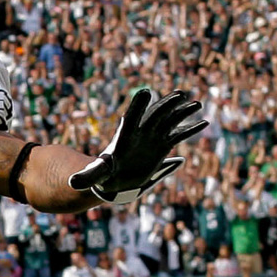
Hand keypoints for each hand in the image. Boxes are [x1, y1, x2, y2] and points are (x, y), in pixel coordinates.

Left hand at [70, 89, 207, 204]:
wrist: (113, 178)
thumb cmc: (103, 175)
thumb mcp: (95, 176)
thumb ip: (87, 177)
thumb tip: (73, 183)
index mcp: (124, 136)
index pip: (131, 117)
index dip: (138, 106)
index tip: (146, 93)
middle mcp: (140, 132)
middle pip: (155, 115)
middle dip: (166, 105)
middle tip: (181, 95)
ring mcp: (153, 137)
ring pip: (169, 121)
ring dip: (182, 112)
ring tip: (197, 104)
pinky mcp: (162, 146)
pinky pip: (178, 135)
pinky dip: (190, 129)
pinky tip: (203, 122)